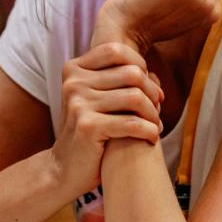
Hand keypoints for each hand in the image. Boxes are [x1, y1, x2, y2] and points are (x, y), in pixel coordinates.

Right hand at [53, 43, 163, 194]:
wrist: (64, 169)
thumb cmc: (89, 132)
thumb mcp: (96, 100)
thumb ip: (118, 82)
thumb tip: (153, 74)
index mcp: (73, 70)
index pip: (116, 51)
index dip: (139, 65)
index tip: (148, 88)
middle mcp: (73, 83)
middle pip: (131, 73)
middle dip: (152, 92)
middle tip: (158, 109)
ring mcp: (78, 104)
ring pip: (136, 98)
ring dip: (153, 113)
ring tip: (155, 125)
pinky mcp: (87, 126)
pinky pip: (132, 123)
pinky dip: (149, 131)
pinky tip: (151, 137)